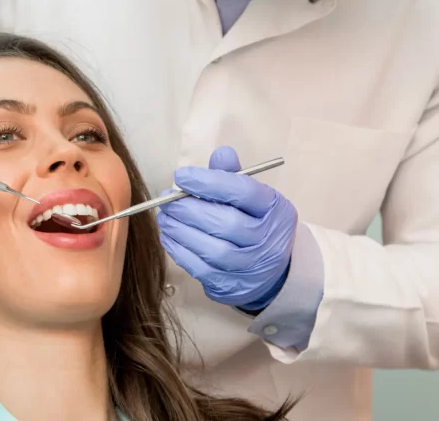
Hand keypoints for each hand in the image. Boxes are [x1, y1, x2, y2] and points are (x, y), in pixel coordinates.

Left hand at [157, 146, 297, 309]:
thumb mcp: (252, 197)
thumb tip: (221, 154)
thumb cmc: (254, 222)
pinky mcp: (231, 284)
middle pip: (226, 223)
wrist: (270, 269)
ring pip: (213, 249)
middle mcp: (266, 239)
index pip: (243, 192)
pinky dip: (180, 251)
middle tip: (166, 200)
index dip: (209, 183)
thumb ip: (232, 175)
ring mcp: (250, 265)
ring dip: (181, 231)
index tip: (182, 176)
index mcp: (273, 209)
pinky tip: (169, 236)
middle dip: (189, 209)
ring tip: (164, 217)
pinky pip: (201, 269)